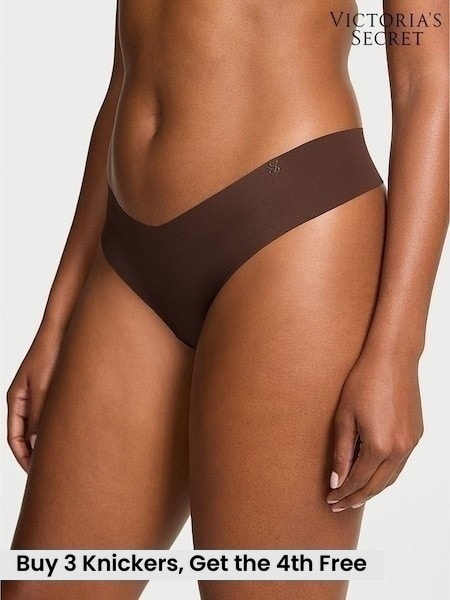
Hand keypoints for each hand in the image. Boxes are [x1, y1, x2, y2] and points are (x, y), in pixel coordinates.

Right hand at [6, 324, 63, 471]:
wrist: (64, 329)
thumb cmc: (51, 353)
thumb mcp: (44, 386)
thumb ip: (41, 414)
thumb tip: (39, 442)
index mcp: (16, 399)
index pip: (14, 437)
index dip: (22, 456)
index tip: (34, 474)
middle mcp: (26, 399)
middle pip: (26, 435)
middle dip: (35, 454)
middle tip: (50, 473)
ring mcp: (40, 395)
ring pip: (41, 426)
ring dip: (48, 441)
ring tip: (64, 458)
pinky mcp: (55, 390)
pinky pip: (53, 415)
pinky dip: (58, 427)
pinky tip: (73, 435)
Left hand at [326, 346, 423, 510]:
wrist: (393, 359)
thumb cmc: (363, 382)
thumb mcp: (344, 417)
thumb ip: (341, 452)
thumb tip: (336, 480)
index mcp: (379, 447)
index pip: (358, 481)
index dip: (342, 492)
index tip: (329, 499)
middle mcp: (400, 450)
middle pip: (376, 485)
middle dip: (356, 497)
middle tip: (338, 505)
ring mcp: (411, 443)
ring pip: (390, 477)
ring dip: (372, 488)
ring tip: (353, 494)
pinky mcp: (416, 435)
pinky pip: (399, 463)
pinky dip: (384, 473)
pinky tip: (371, 473)